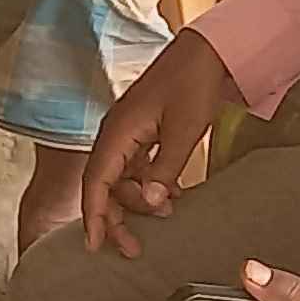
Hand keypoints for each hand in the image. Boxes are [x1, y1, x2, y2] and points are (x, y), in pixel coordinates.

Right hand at [80, 30, 240, 257]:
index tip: (93, 243)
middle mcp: (116, 133)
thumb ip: (166, 170)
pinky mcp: (144, 132)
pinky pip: (138, 167)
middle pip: (105, 186)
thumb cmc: (193, 83)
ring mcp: (129, 132)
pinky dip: (151, 184)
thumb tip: (152, 203)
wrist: (207, 52)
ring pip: (122, 179)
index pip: (95, 181)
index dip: (92, 215)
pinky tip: (173, 196)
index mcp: (118, 131)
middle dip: (117, 218)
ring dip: (140, 201)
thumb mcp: (184, 130)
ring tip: (168, 214)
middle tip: (134, 248)